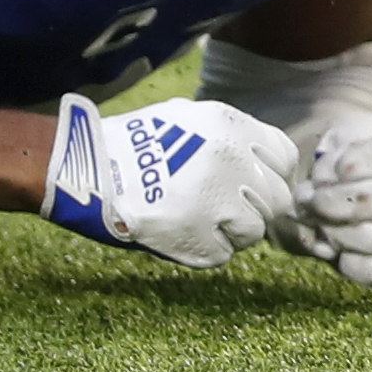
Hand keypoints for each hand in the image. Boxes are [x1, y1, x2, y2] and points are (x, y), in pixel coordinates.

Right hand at [41, 95, 299, 268]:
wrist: (88, 167)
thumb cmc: (135, 142)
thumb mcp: (190, 118)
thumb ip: (231, 137)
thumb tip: (262, 161)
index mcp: (233, 128)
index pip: (284, 158)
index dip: (274, 176)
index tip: (260, 186)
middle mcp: (234, 161)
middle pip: (276, 199)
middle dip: (256, 208)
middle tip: (230, 212)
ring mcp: (218, 200)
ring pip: (255, 230)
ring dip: (235, 232)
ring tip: (205, 225)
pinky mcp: (197, 235)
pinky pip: (224, 253)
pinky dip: (208, 250)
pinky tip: (185, 237)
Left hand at [272, 110, 371, 293]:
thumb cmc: (366, 156)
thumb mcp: (355, 131)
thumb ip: (339, 143)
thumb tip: (326, 176)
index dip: (352, 163)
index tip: (323, 170)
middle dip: (330, 202)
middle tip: (306, 199)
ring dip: (332, 232)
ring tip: (316, 222)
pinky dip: (349, 264)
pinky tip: (337, 249)